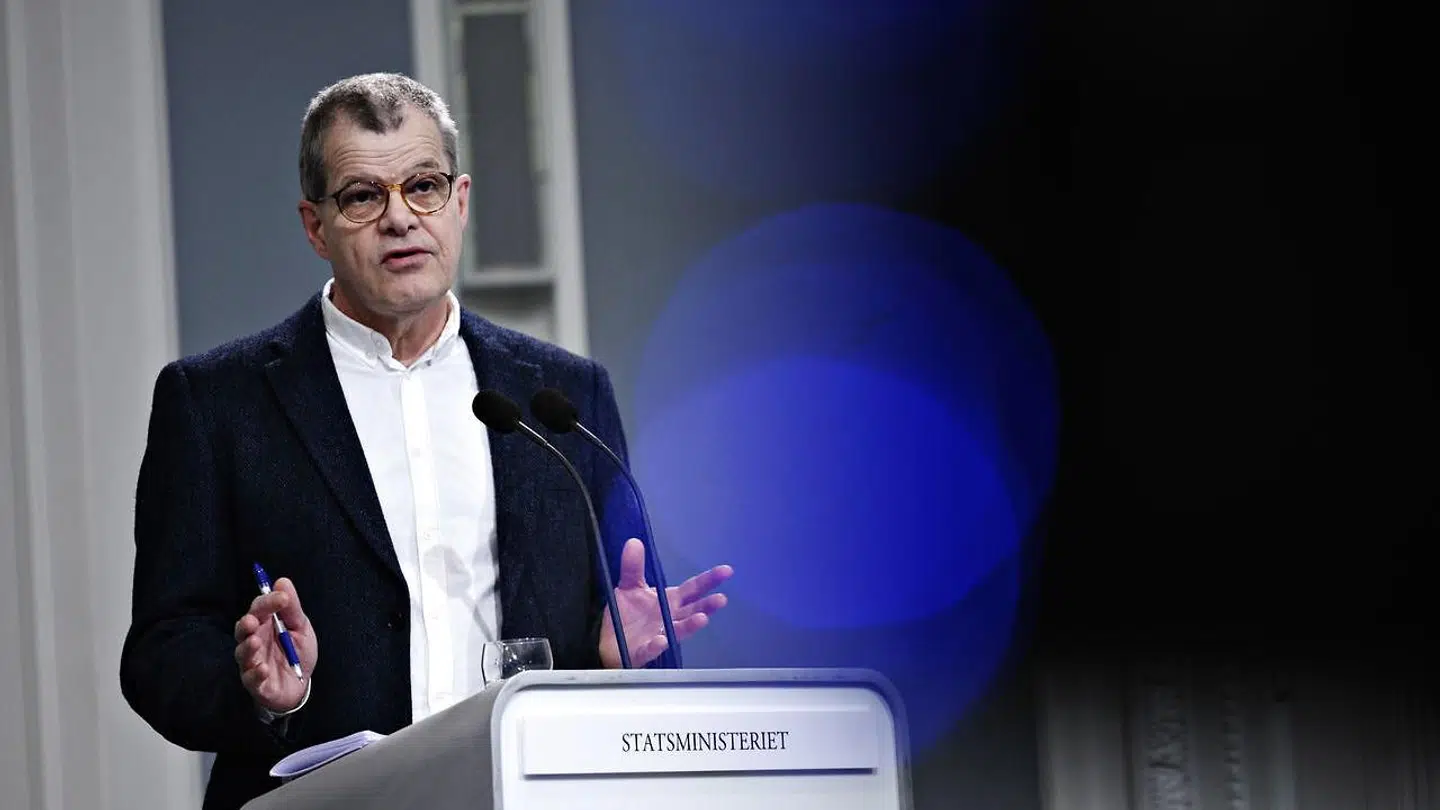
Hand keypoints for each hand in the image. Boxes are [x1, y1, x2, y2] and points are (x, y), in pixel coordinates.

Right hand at [232, 577, 317, 712]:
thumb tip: (282, 581)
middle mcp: (254, 641)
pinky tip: (263, 669)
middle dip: (246, 624)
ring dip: (247, 647)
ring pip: (242, 653)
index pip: (260, 609)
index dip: (268, 602)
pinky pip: (251, 678)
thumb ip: (292, 608)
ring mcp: (252, 662)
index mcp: (265, 624)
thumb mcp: (301, 627)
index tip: (282, 597)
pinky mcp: (256, 683)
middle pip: (243, 629)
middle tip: (253, 620)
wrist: (301, 684)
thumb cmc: (297, 652)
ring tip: (255, 642)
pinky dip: (256, 674)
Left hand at [600, 538, 732, 667]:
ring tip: (702, 619)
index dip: (709, 580)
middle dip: (707, 605)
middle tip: (721, 599)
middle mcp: (670, 618)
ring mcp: (660, 635)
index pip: (693, 589)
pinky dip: (657, 645)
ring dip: (690, 625)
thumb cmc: (626, 615)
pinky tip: (661, 641)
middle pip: (692, 610)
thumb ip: (633, 566)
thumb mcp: (629, 586)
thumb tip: (634, 541)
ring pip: (678, 630)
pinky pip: (651, 648)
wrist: (609, 642)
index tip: (727, 571)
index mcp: (669, 601)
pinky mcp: (644, 650)